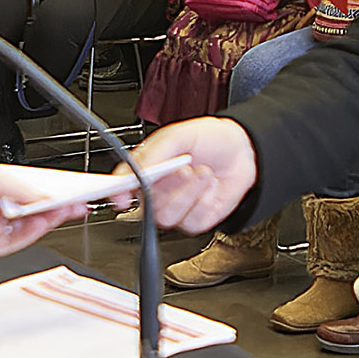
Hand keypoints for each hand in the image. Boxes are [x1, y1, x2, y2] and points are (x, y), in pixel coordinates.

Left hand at [0, 161, 105, 257]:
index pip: (40, 190)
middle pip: (42, 210)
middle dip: (64, 205)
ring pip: (34, 226)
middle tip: (84, 199)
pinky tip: (44, 218)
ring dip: (53, 218)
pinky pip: (20, 239)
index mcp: (5, 187)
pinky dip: (35, 230)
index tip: (81, 187)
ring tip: (67, 207)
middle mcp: (4, 207)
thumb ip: (23, 186)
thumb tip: (47, 194)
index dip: (62, 190)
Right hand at [133, 116, 257, 233]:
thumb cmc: (208, 139)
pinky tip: (209, 185)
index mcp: (146, 169)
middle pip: (143, 206)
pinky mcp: (194, 220)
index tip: (122, 194)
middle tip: (182, 168)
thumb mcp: (179, 135)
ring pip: (165, 217)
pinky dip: (203, 201)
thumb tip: (135, 170)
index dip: (117, 192)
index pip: (122, 185)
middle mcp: (157, 191)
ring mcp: (175, 207)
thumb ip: (154, 153)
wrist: (241, 150)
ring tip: (202, 173)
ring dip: (187, 193)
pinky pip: (190, 222)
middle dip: (165, 188)